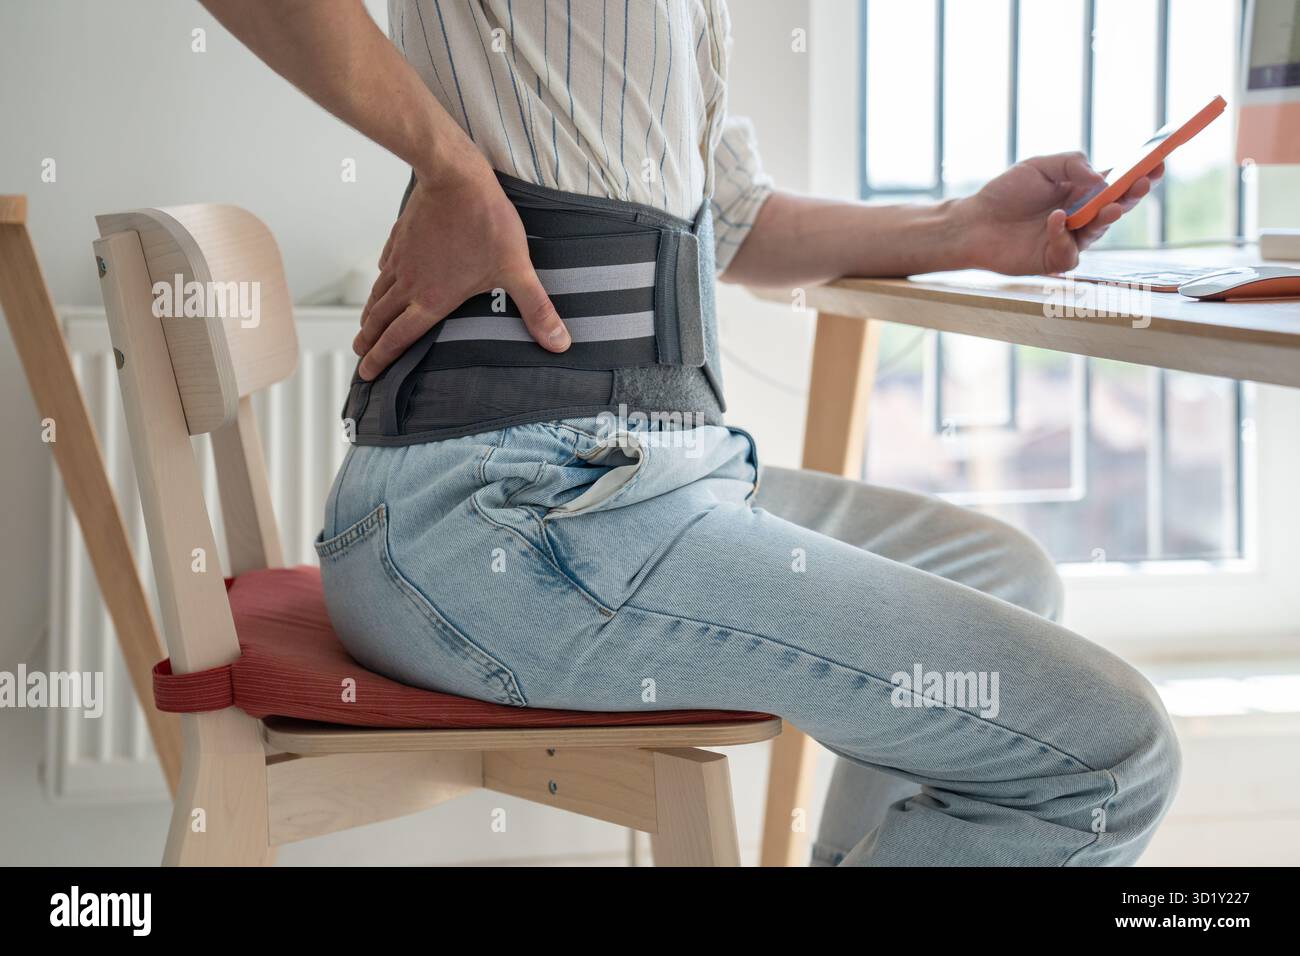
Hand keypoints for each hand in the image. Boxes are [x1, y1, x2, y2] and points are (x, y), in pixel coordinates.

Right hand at [354, 153, 569, 379]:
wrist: (455, 176)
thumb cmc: (486, 223)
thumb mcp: (517, 270)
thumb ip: (536, 309)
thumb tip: (559, 343)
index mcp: (432, 299)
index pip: (399, 338)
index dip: (381, 359)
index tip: (367, 374)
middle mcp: (410, 283)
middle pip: (381, 319)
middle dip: (368, 341)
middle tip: (359, 356)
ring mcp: (402, 258)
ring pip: (379, 292)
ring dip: (370, 314)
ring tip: (363, 327)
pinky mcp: (401, 236)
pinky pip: (386, 264)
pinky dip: (380, 279)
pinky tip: (382, 279)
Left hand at [955, 152, 1163, 275]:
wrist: (974, 221)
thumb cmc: (1006, 193)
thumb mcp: (1041, 165)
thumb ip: (1073, 165)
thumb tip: (1102, 178)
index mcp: (1083, 190)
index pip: (1120, 182)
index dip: (1142, 173)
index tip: (1159, 161)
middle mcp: (1082, 215)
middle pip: (1117, 207)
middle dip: (1133, 195)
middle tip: (1143, 183)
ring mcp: (1071, 238)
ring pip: (1099, 231)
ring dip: (1107, 217)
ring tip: (1111, 205)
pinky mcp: (1054, 259)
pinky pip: (1070, 252)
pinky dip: (1064, 235)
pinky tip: (1054, 220)